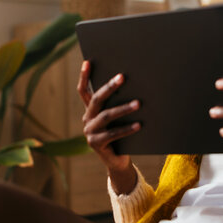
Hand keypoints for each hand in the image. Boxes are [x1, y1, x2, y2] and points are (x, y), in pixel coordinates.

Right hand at [77, 61, 138, 193]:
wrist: (118, 161)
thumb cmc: (122, 135)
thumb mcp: (118, 119)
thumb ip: (118, 104)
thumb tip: (135, 85)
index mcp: (90, 111)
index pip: (83, 91)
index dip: (84, 76)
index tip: (88, 61)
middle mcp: (87, 119)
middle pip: (96, 99)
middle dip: (109, 87)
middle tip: (122, 77)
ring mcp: (90, 132)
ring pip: (106, 116)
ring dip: (123, 108)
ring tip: (138, 103)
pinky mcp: (96, 144)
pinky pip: (113, 134)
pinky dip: (127, 128)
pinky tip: (139, 125)